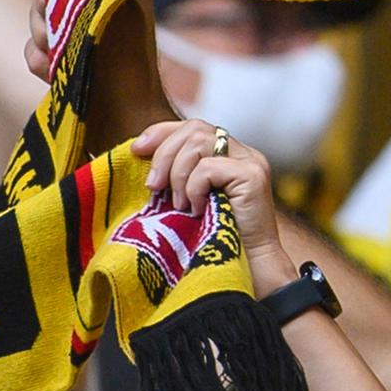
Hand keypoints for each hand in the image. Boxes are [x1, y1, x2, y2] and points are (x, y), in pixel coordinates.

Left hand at [138, 118, 292, 291]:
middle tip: (153, 188)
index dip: (162, 132)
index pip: (194, 126)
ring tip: (179, 204)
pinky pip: (207, 168)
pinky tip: (196, 209)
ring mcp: (251, 162)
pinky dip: (193, 188)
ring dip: (177, 175)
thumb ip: (177, 172)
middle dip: (164, 156)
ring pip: (198, 144)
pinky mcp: (253, 176)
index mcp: (229, 154)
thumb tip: (139, 152)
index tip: (137, 150)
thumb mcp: (188, 197)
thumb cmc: (213, 235)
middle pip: (194, 129)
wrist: (245, 265)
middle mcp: (244, 152)